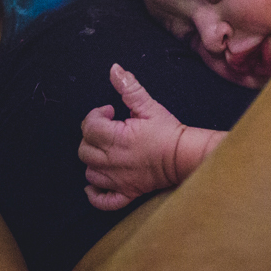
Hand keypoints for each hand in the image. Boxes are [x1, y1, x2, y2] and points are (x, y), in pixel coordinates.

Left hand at [78, 64, 186, 210]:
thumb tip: (114, 69)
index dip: (96, 115)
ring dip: (93, 161)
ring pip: (90, 173)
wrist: (186, 156)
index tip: (110, 112)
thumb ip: (129, 87)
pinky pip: (103, 201)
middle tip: (108, 129)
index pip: (89, 127)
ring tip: (106, 150)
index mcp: (117, 138)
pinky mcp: (127, 193)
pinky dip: (95, 195)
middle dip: (92, 137)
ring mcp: (118, 180)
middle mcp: (113, 161)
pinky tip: (95, 184)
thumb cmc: (169, 132)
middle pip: (84, 150)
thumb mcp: (149, 106)